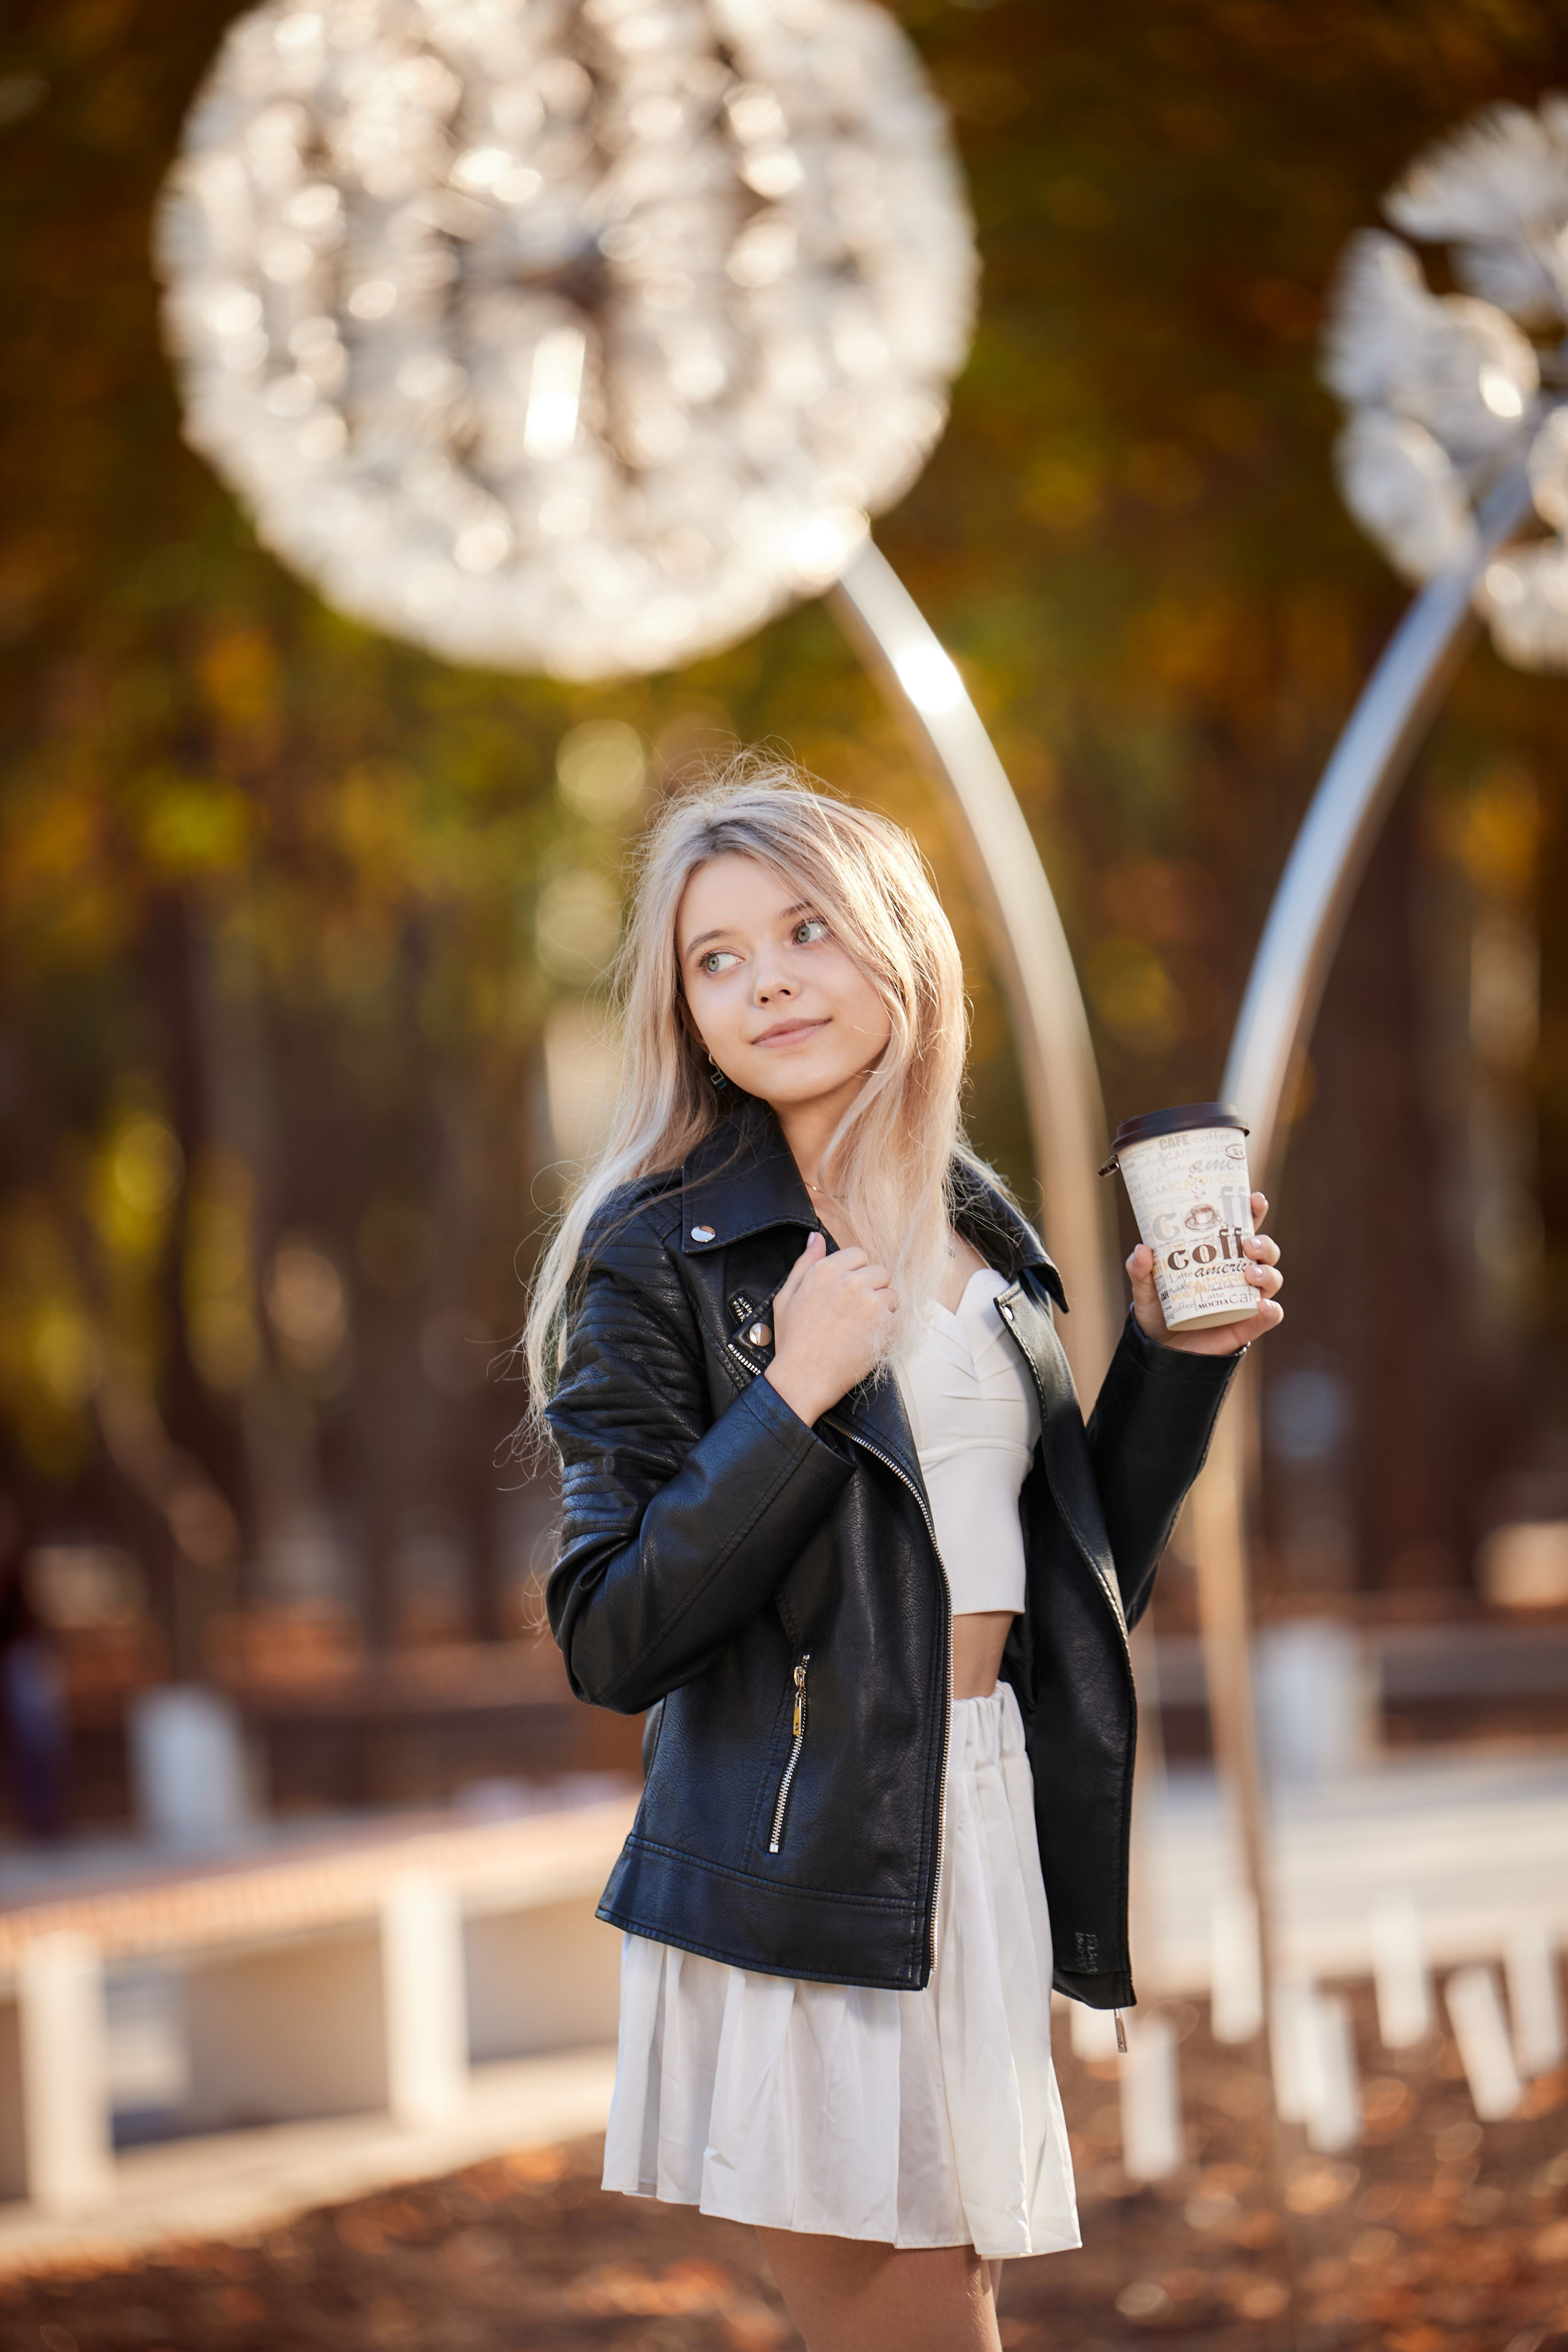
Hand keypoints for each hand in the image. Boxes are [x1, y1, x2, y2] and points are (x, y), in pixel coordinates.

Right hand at [765, 1230, 895, 1423]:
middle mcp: (849, 1282)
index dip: (855, 1273)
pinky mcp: (883, 1324)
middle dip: (872, 1288)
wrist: (803, 1378)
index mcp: (824, 1271)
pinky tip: (868, 1338)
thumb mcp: (786, 1296)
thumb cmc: (792, 1340)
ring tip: (862, 1327)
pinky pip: (897, 1316)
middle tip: (856, 1311)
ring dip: (882, 1307)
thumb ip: (804, 1263)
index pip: (858, 1254)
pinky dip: (887, 1327)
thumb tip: (816, 1237)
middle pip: (879, 1271)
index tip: (848, 1292)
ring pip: (891, 1293)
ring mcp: (869, 1302)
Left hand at [1128, 1190, 1282, 1356]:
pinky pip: (1268, 1317)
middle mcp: (1239, 1273)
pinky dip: (1271, 1311)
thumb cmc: (1160, 1309)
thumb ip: (1140, 1269)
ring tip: (1249, 1273)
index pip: (1244, 1227)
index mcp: (1220, 1255)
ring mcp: (1245, 1299)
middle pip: (1265, 1251)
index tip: (1254, 1200)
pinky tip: (1263, 1306)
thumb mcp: (1145, 1287)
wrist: (1160, 1350)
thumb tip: (1143, 1250)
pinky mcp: (1247, 1325)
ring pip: (1272, 1279)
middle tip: (1247, 1243)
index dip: (1254, 1211)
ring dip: (1267, 1273)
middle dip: (1264, 1243)